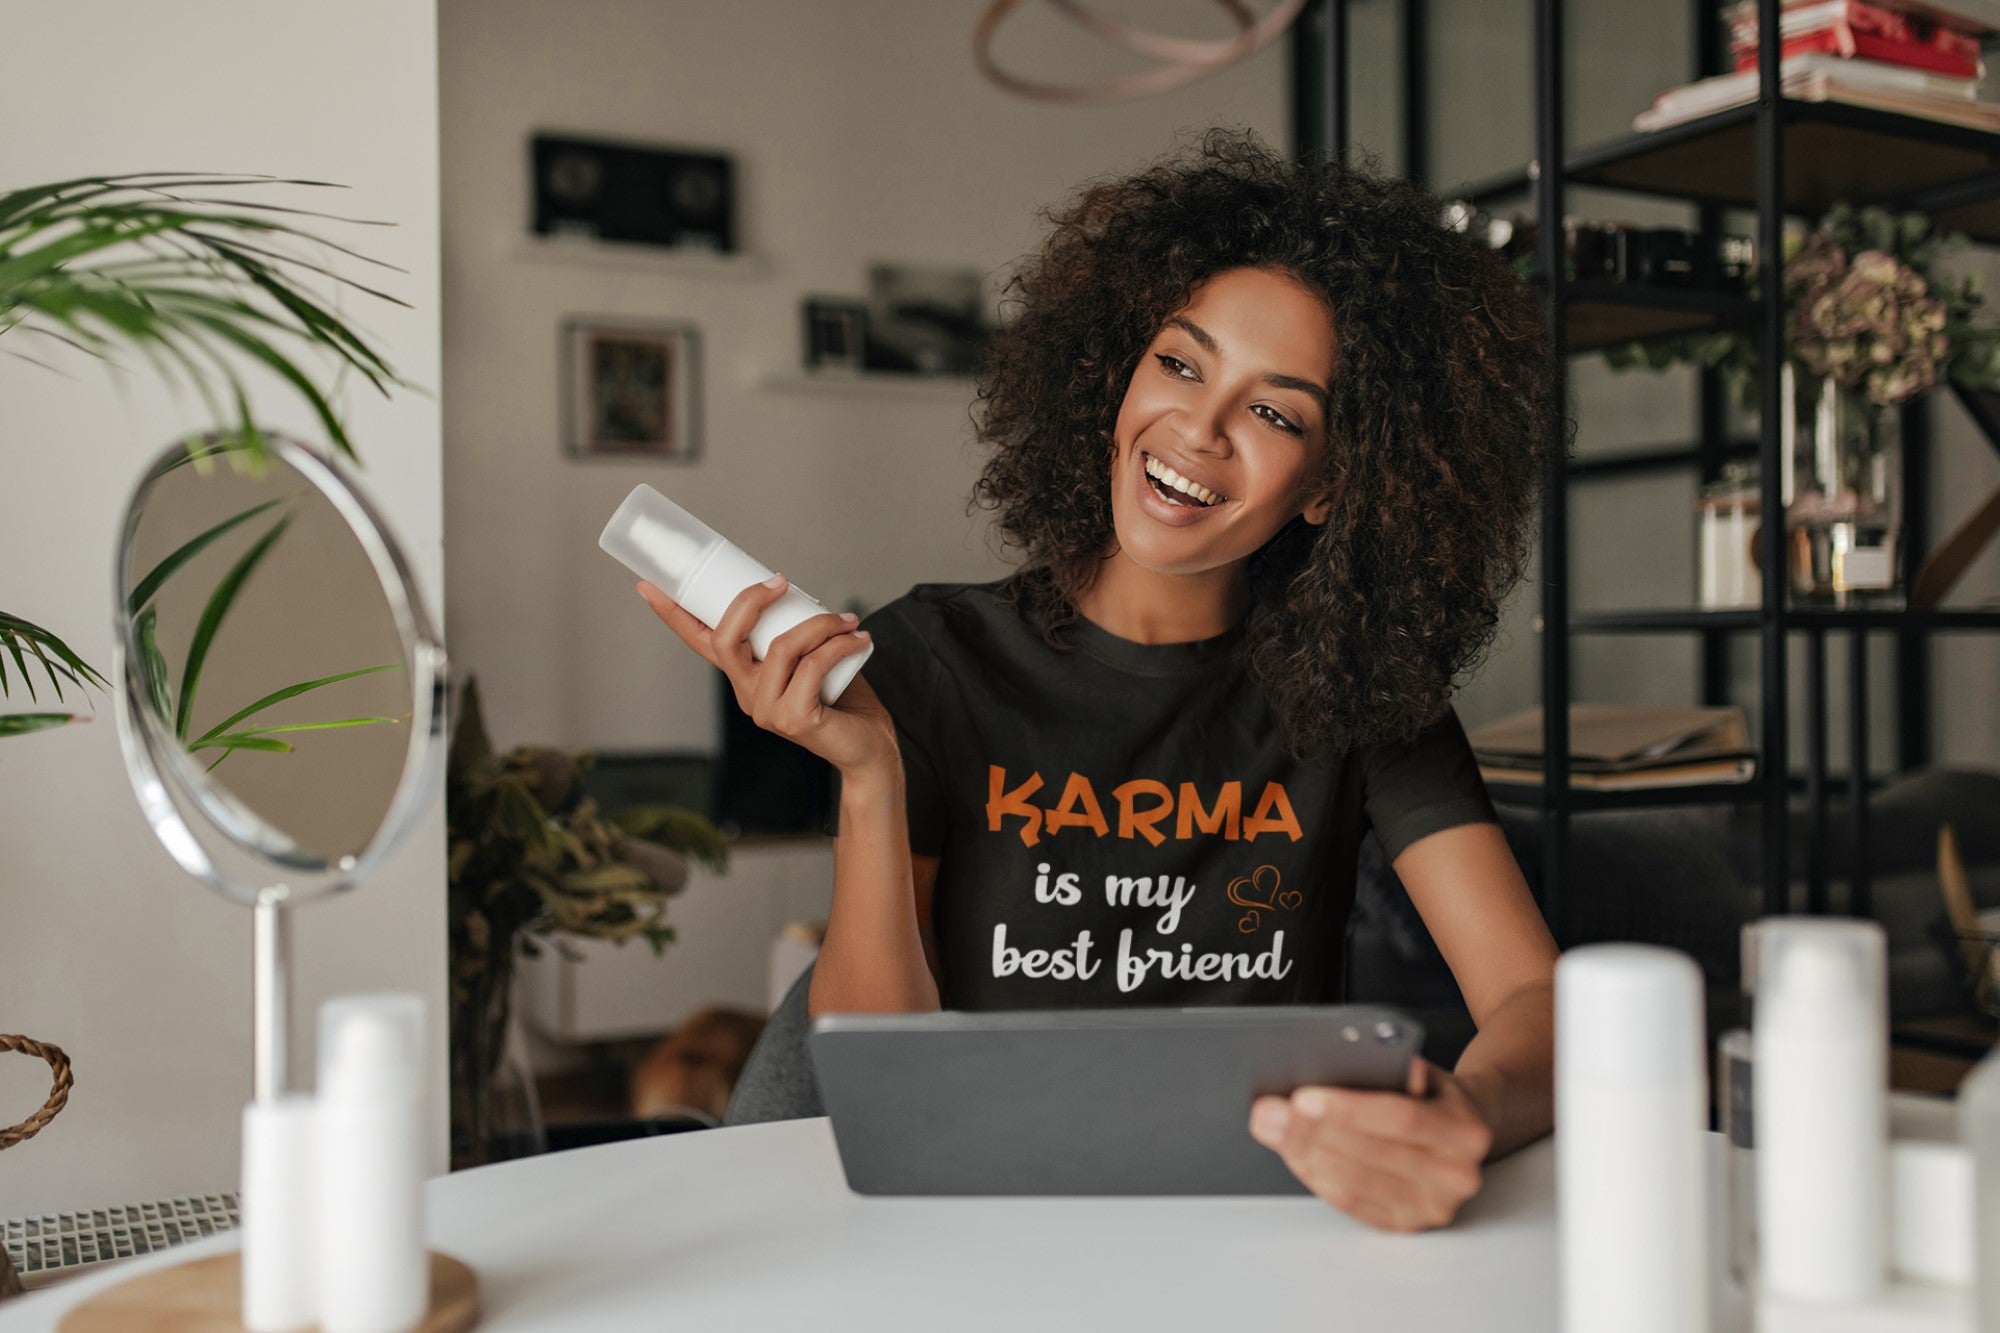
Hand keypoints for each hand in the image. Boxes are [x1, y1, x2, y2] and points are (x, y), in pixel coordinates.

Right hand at [637, 577, 895, 774]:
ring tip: (848, 621)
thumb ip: (792, 633)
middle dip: (750, 600)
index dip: (673, 614)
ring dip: (820, 624)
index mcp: (744, 677)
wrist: (869, 748)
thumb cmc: (842, 699)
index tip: (649, 585)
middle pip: (725, 639)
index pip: (699, 642)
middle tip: (781, 581)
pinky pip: (813, 665)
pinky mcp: (794, 719)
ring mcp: (767, 710)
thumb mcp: (808, 658)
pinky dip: (839, 645)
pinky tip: (859, 639)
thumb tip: (789, 589)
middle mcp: (747, 695)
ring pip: (781, 646)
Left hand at [1248, 1059, 1492, 1232]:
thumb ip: (1399, 1066)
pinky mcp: (1407, 1225)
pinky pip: (1352, 1204)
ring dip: (1305, 1154)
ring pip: (1357, 1182)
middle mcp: (1456, 1176)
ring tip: (1272, 1129)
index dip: (1349, 1109)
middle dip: (1312, 1132)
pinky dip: (1317, 1178)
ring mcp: (1432, 1207)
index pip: (1402, 1118)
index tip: (1302, 1096)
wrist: (1466, 1136)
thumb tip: (1359, 1059)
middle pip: (1372, 1153)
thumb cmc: (1433, 1099)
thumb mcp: (1428, 1072)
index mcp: (1466, 1131)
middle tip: (1269, 1112)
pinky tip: (1294, 1155)